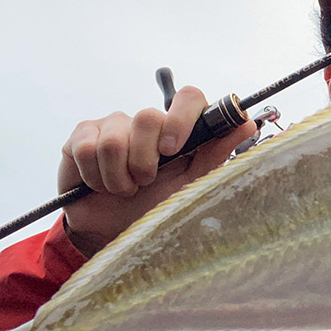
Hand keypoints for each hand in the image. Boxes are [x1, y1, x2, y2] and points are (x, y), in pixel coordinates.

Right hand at [58, 85, 255, 255]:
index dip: (181, 118)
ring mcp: (113, 124)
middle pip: (147, 117)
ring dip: (118, 177)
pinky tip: (99, 185)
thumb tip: (247, 122)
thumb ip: (216, 154)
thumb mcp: (191, 185)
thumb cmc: (157, 207)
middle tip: (144, 182)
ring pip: (114, 139)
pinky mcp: (82, 135)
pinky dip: (94, 176)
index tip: (173, 150)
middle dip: (145, 161)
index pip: (188, 97)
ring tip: (124, 189)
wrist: (114, 233)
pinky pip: (85, 148)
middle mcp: (147, 121)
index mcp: (178, 128)